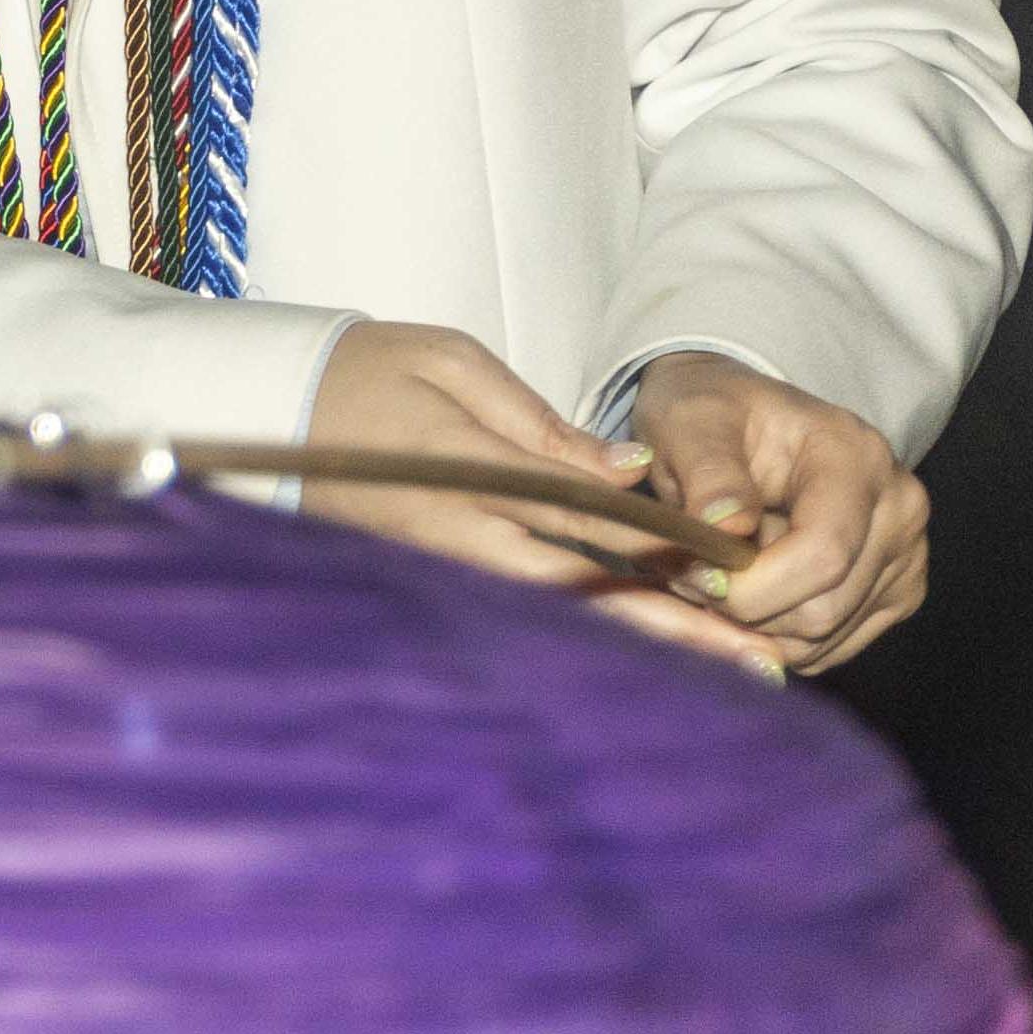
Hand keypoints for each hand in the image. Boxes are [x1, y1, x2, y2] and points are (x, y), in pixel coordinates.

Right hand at [303, 318, 772, 672]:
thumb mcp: (453, 364)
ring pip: (566, 617)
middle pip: (587, 595)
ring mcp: (449, 567)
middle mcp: (462, 538)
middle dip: (677, 631)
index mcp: (467, 478)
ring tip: (730, 669)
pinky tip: (649, 645)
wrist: (271, 403)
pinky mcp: (441, 577)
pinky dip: (598, 631)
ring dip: (648, 644)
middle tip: (761, 664)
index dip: (665, 549)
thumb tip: (634, 474)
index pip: (585, 519)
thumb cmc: (366, 371)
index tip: (741, 575)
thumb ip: (543, 425)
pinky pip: (533, 611)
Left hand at [624, 353, 927, 674]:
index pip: (822, 553)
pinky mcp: (893, 594)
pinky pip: (828, 648)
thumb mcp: (690, 420)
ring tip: (715, 576)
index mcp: (856, 457)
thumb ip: (708, 472)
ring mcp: (904, 557)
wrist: (740, 417)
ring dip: (755, 624)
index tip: (693, 575)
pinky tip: (749, 589)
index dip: (753, 586)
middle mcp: (899, 509)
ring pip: (823, 638)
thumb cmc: (711, 413)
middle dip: (745, 608)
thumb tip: (728, 526)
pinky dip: (776, 635)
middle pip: (824, 608)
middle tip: (689, 576)